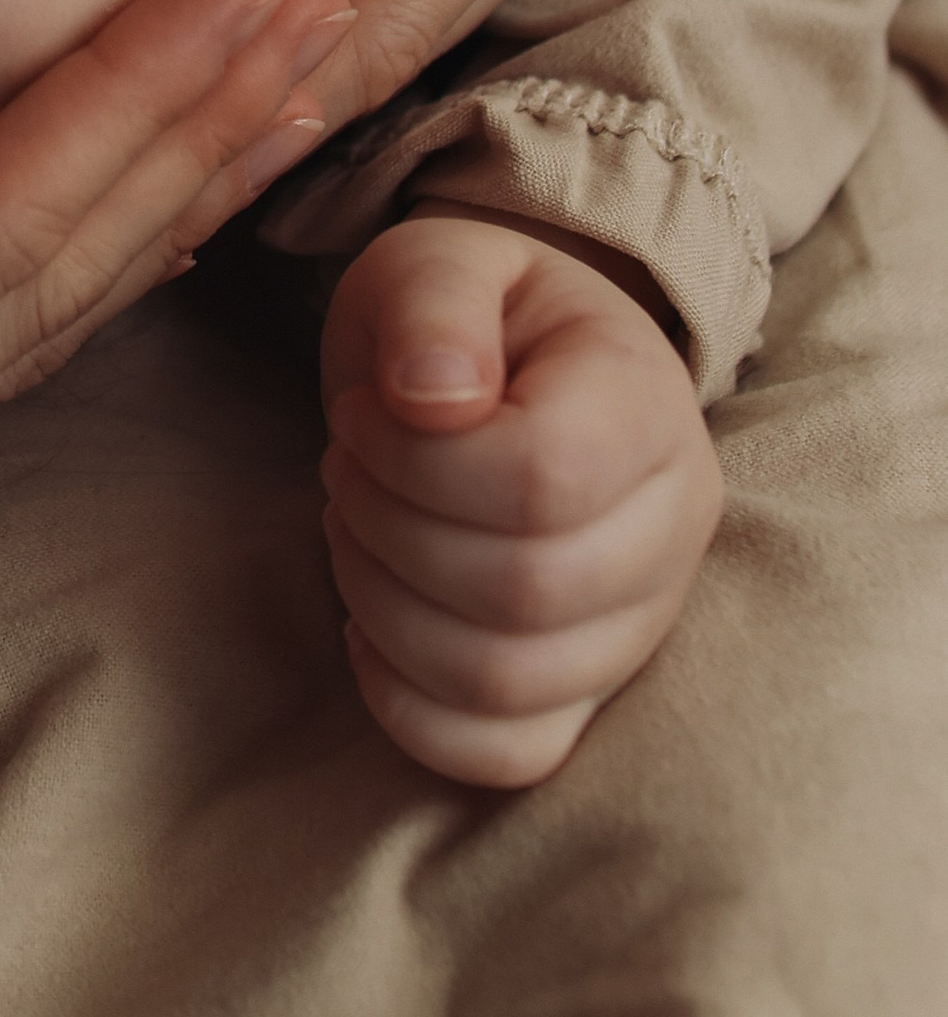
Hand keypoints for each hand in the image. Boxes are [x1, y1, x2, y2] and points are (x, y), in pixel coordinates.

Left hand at [320, 211, 721, 787]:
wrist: (507, 367)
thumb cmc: (473, 315)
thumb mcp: (439, 262)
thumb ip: (435, 307)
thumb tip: (431, 401)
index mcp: (647, 402)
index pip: (542, 478)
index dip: (417, 462)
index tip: (362, 415)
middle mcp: (672, 523)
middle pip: (523, 589)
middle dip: (387, 530)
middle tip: (343, 468)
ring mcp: (641, 620)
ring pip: (507, 679)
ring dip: (385, 608)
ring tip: (355, 527)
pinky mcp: (591, 690)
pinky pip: (511, 754)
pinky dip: (412, 707)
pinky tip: (368, 628)